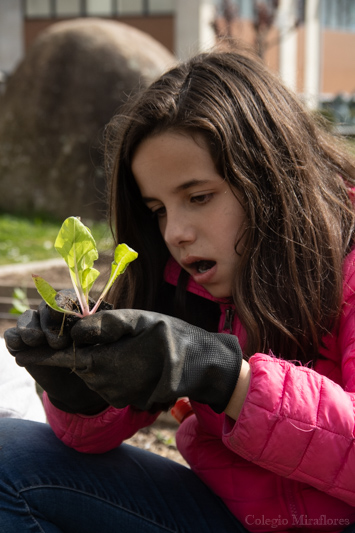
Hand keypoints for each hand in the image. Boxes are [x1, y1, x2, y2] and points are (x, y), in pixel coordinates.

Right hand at [4, 293, 108, 413]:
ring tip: (36, 340)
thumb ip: (103, 328)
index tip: (66, 317)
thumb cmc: (98, 359)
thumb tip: (86, 327)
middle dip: (50, 323)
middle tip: (59, 343)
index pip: (66, 297)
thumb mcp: (108, 342)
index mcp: (75, 307)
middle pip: (45, 307)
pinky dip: (15, 340)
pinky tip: (20, 350)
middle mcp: (53, 313)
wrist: (81, 385)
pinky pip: (12, 337)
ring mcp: (36, 327)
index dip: (64, 305)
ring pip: (27, 318)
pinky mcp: (22, 343)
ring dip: (30, 329)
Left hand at [32, 309, 242, 412]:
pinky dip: (108, 369)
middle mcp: (108, 385)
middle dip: (79, 350)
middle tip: (93, 333)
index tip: (25, 348)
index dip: (45, 352)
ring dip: (95, 359)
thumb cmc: (173, 336)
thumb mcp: (142, 320)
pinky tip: (127, 356)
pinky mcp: (126, 400)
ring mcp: (117, 396)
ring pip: (91, 374)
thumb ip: (106, 324)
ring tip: (118, 343)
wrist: (202, 365)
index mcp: (108, 363)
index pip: (67, 357)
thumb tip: (75, 330)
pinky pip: (106, 383)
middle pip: (78, 364)